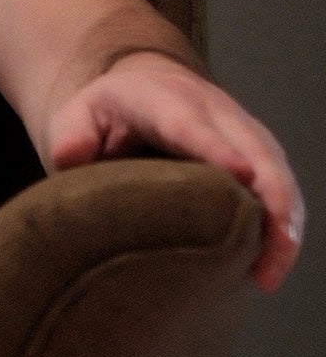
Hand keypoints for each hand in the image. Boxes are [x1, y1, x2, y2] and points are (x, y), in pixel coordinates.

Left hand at [47, 50, 304, 291]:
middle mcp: (213, 108)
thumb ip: (71, 133)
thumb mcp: (79, 112)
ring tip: (271, 273)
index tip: (242, 178)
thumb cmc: (109, 111)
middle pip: (254, 149)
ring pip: (277, 170)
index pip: (192, 124)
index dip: (217, 149)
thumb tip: (71, 158)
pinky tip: (274, 262)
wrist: (145, 83)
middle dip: (270, 198)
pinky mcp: (257, 152)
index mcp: (163, 98)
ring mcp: (240, 129)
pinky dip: (285, 223)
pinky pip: (281, 185)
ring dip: (284, 220)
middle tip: (269, 253)